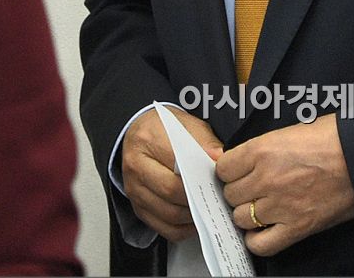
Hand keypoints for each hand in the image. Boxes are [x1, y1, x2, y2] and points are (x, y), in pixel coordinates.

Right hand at [122, 107, 222, 241]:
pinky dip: (182, 229)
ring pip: (167, 214)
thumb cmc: (163, 127)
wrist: (138, 130)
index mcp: (148, 140)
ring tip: (210, 208)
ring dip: (192, 216)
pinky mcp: (137, 206)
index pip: (177, 164)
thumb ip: (203, 141)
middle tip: (217, 196)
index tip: (218, 179)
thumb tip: (219, 157)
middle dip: (198, 197)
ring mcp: (134, 189)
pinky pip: (162, 227)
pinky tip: (195, 219)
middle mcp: (136, 166)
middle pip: (170, 192)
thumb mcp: (186, 124)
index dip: (200, 175)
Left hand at [216, 113, 353, 255]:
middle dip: (239, 190)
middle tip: (253, 186)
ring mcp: (280, 206)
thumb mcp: (290, 129)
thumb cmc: (332, 136)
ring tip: (261, 204)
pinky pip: (261, 244)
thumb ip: (257, 146)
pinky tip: (264, 228)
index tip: (238, 170)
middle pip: (230, 194)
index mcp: (262, 149)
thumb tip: (227, 156)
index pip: (223, 167)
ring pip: (241, 218)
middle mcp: (265, 179)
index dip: (230, 169)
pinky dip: (257, 239)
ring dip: (248, 212)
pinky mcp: (297, 228)